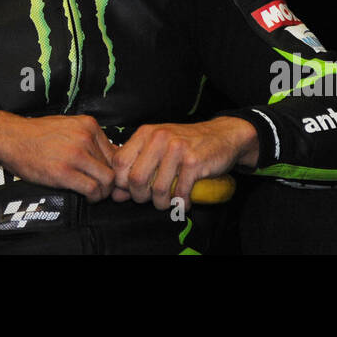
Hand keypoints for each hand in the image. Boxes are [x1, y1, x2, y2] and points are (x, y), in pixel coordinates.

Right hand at [0, 111, 116, 201]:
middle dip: (109, 182)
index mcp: (88, 125)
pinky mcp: (64, 172)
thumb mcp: (68, 126)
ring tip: (94, 194)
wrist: (12, 139)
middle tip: (101, 189)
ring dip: (103, 192)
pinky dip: (93, 197)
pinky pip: (92, 189)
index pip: (115, 151)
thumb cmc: (37, 134)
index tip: (106, 176)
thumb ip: (89, 138)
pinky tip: (85, 197)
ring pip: (106, 180)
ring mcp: (75, 155)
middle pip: (112, 167)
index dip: (113, 168)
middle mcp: (85, 137)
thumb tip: (109, 155)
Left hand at [111, 117, 257, 209]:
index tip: (131, 190)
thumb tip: (115, 195)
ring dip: (162, 203)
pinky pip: (180, 192)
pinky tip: (184, 202)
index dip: (121, 182)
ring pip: (158, 189)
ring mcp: (177, 149)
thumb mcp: (157, 149)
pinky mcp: (194, 161)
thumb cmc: (185, 144)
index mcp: (145, 133)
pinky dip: (181, 203)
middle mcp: (159, 138)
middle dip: (140, 197)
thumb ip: (135, 168)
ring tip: (169, 202)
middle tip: (150, 199)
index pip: (119, 162)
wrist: (221, 135)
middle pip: (135, 179)